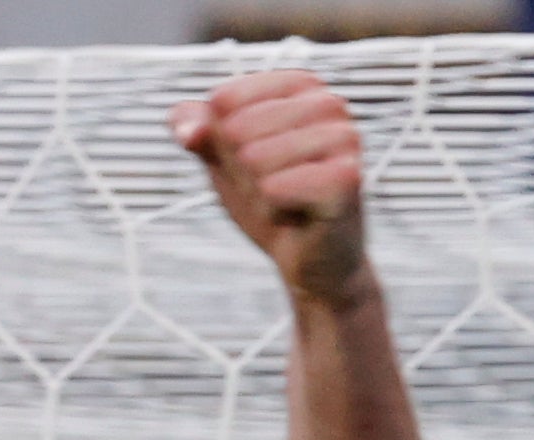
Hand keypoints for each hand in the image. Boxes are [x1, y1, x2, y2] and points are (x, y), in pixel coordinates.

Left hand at [172, 70, 372, 307]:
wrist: (310, 260)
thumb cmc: (271, 200)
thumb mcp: (224, 160)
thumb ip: (198, 133)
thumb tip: (187, 130)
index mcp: (300, 85)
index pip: (223, 99)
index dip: (222, 143)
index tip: (255, 163)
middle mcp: (328, 102)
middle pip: (235, 129)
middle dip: (240, 172)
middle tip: (273, 188)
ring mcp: (344, 136)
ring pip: (253, 159)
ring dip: (258, 193)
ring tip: (287, 201)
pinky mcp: (347, 176)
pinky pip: (273, 188)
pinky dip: (273, 211)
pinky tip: (299, 215)